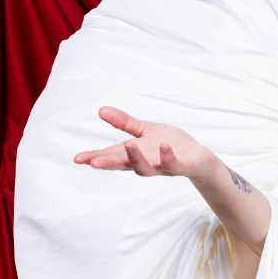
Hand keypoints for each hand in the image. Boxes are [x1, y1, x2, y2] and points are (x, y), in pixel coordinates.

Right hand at [73, 106, 212, 178]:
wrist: (199, 159)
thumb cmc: (171, 145)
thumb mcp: (145, 131)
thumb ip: (125, 123)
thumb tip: (100, 110)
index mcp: (135, 153)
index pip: (112, 156)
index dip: (95, 158)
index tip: (78, 159)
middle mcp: (146, 162)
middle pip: (124, 165)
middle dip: (109, 163)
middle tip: (94, 162)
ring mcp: (162, 166)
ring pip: (146, 168)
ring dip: (137, 158)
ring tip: (129, 146)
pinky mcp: (181, 166)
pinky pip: (173, 164)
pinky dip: (168, 157)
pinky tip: (164, 146)